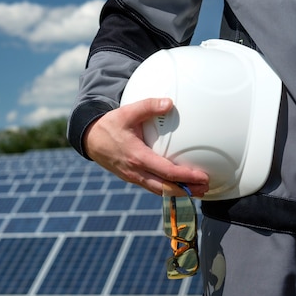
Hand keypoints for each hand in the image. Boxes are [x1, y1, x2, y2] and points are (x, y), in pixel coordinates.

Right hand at [83, 97, 208, 196]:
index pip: (166, 172)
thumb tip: (168, 103)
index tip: (201, 176)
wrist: (90, 140)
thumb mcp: (127, 112)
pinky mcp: (132, 178)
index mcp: (137, 157)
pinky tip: (179, 187)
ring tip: (197, 190)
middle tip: (205, 188)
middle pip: (166, 188)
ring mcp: (133, 177)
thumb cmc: (109, 126)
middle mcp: (136, 172)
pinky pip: (153, 188)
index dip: (186, 176)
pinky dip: (168, 189)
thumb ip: (148, 106)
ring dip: (179, 192)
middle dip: (187, 190)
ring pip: (159, 191)